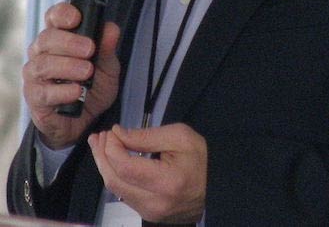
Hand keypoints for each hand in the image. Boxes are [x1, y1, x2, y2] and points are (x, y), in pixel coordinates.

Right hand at [23, 2, 119, 148]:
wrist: (85, 120)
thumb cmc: (92, 87)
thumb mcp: (108, 66)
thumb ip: (108, 48)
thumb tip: (111, 28)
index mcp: (60, 38)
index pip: (54, 17)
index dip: (62, 14)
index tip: (77, 19)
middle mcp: (43, 53)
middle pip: (47, 38)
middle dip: (70, 42)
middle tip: (90, 49)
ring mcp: (35, 75)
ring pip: (43, 64)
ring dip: (68, 66)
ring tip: (87, 72)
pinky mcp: (35, 98)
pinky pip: (44, 92)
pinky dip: (63, 91)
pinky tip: (77, 91)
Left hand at [88, 123, 206, 223]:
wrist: (214, 187)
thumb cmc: (199, 158)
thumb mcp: (179, 137)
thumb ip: (147, 136)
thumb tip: (119, 134)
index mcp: (166, 181)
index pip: (126, 167)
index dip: (112, 148)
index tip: (112, 131)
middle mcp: (154, 202)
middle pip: (115, 180)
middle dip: (102, 155)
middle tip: (99, 136)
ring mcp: (148, 212)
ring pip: (115, 189)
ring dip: (104, 165)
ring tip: (99, 145)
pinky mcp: (145, 214)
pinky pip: (122, 194)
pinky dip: (114, 175)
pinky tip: (110, 160)